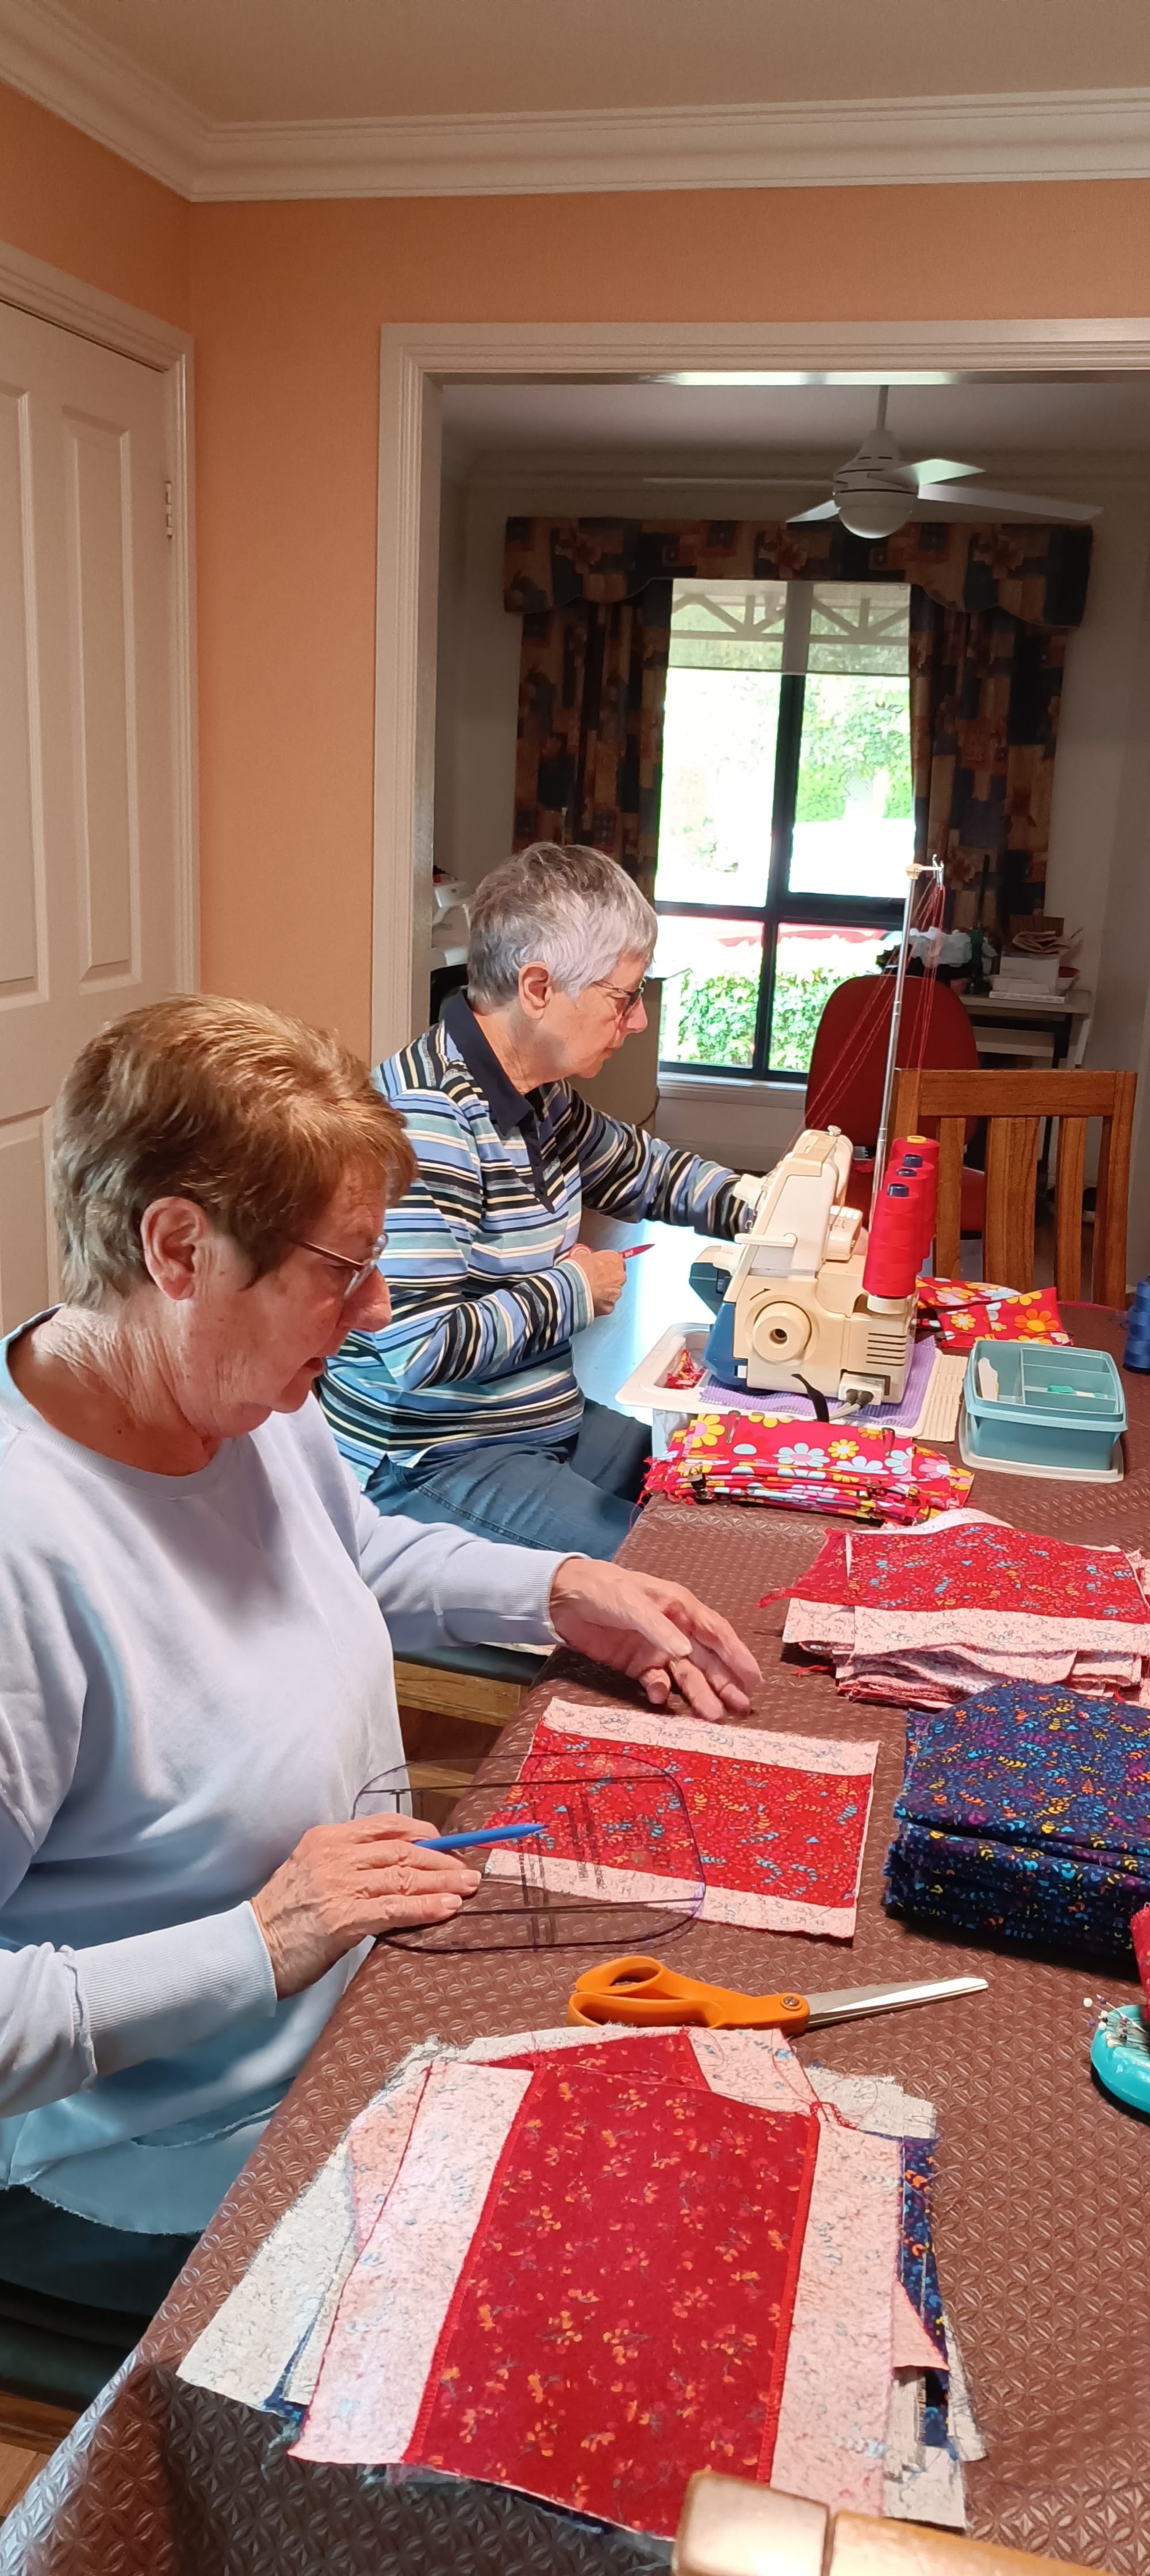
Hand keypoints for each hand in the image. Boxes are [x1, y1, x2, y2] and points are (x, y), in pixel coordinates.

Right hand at [251, 1815, 479, 1997]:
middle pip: (401, 1851)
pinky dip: (425, 1907)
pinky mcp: (343, 1919)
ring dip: (443, 1882)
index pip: (385, 1825)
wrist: (250, 1950)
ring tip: (469, 1888)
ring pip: (403, 1877)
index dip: (422, 1833)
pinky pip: (394, 1909)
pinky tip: (447, 1908)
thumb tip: (396, 1868)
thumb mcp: (310, 1873)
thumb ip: (347, 1864)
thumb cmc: (283, 1917)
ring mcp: (338, 1885)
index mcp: (326, 1839)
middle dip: (441, 1860)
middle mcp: (335, 1856)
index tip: (446, 1844)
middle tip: (468, 1870)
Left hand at [547, 1559, 760, 1722]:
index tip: (754, 1679)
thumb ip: (659, 1627)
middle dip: (725, 1683)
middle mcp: (675, 1630)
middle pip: (706, 1660)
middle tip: (741, 1707)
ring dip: (699, 1694)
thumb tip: (686, 1652)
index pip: (717, 1634)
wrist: (563, 1597)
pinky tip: (658, 1696)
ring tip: (712, 1716)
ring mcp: (656, 1648)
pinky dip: (659, 1691)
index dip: (737, 1656)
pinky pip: (655, 1681)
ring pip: (685, 1676)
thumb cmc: (604, 1589)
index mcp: (681, 1608)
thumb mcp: (632, 1603)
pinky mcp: (636, 1664)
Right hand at [567, 1244, 626, 1316]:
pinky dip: (599, 1305)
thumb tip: (585, 1257)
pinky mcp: (609, 1307)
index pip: (616, 1262)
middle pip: (616, 1278)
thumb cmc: (575, 1269)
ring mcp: (616, 1293)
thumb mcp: (580, 1255)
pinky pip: (605, 1306)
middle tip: (592, 1282)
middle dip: (606, 1280)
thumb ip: (588, 1256)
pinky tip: (587, 1302)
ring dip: (603, 1294)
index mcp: (615, 1259)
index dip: (605, 1266)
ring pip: (612, 1294)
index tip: (598, 1269)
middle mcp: (619, 1276)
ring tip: (587, 1293)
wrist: (569, 1288)